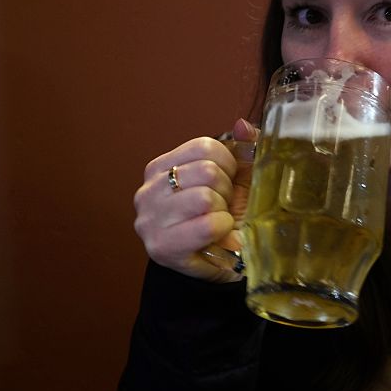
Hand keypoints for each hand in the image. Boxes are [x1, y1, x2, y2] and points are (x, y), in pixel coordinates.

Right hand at [132, 119, 258, 281]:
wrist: (216, 263)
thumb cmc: (222, 218)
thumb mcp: (234, 179)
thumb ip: (242, 149)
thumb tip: (243, 127)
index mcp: (159, 168)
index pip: (203, 146)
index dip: (228, 163)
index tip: (228, 182)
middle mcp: (147, 191)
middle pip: (205, 171)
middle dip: (226, 190)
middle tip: (223, 207)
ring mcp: (150, 220)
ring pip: (205, 197)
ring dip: (223, 211)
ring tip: (219, 221)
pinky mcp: (161, 246)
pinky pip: (206, 225)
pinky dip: (222, 229)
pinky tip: (219, 235)